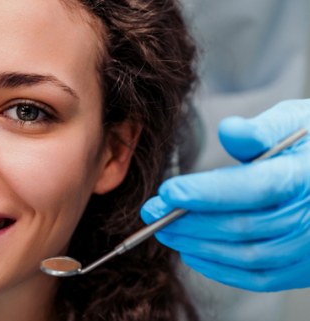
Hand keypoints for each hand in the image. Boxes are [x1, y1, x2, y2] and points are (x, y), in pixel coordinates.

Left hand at [140, 99, 309, 291]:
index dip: (206, 193)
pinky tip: (191, 251)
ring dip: (197, 245)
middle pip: (242, 226)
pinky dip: (219, 268)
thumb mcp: (294, 121)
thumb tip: (229, 130)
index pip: (253, 188)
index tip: (167, 191)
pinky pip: (257, 277)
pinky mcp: (303, 269)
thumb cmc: (309, 143)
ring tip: (164, 230)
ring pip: (245, 255)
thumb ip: (261, 129)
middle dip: (188, 220)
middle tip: (151, 211)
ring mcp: (309, 249)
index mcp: (306, 177)